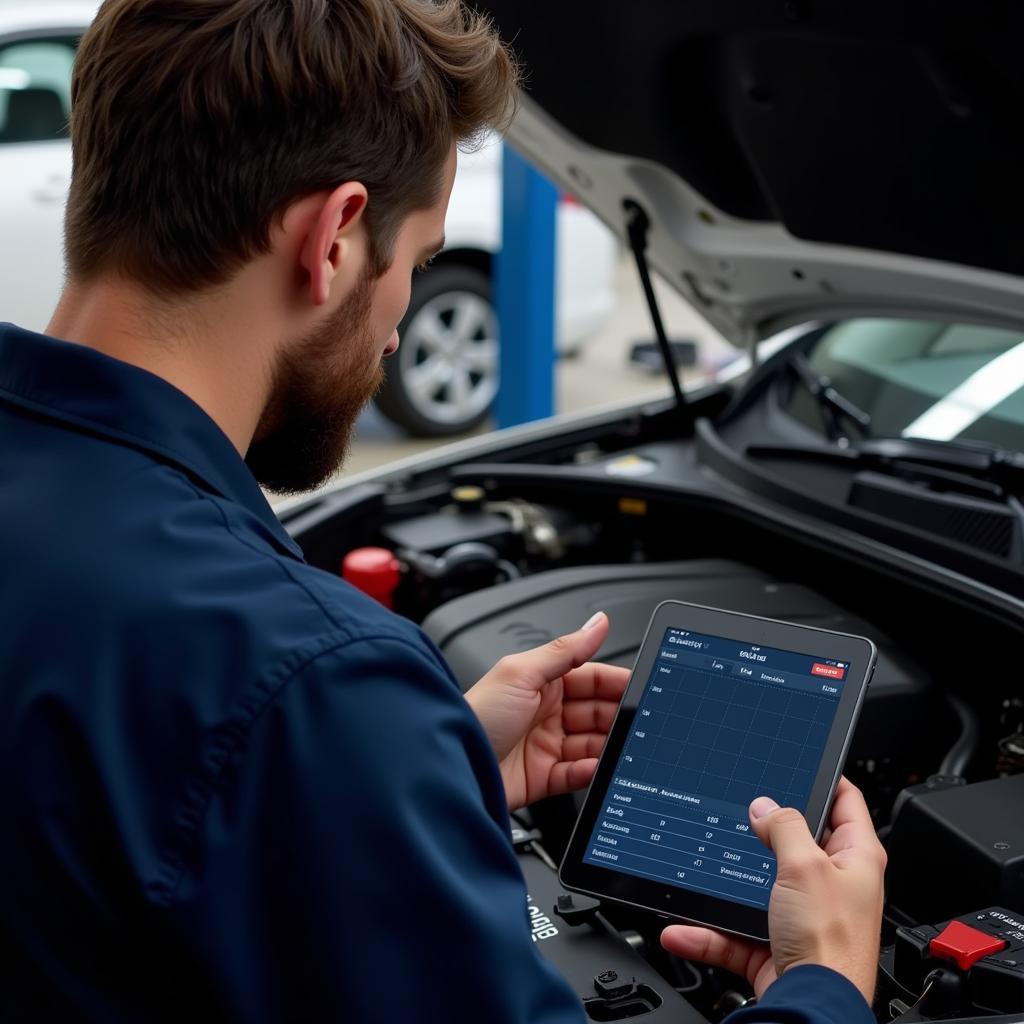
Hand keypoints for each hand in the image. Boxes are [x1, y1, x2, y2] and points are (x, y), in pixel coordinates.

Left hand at [464, 612, 628, 809]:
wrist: (450, 769)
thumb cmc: (474, 717)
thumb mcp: (521, 673)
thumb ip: (565, 650)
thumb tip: (598, 623)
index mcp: (541, 681)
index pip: (590, 678)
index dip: (616, 683)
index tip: (642, 688)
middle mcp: (544, 711)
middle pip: (595, 712)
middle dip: (616, 716)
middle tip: (638, 723)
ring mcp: (544, 745)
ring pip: (591, 743)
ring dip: (608, 746)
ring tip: (623, 748)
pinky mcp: (541, 777)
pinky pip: (577, 774)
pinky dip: (591, 772)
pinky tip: (598, 768)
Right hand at [661, 777, 885, 1003]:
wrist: (811, 1010)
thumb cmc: (830, 945)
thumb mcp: (804, 866)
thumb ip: (783, 827)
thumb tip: (766, 805)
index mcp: (855, 859)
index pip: (845, 802)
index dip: (824, 778)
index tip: (797, 762)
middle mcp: (832, 885)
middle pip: (794, 841)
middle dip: (761, 830)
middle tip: (738, 810)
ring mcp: (802, 915)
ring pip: (755, 885)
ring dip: (724, 883)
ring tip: (700, 867)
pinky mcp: (774, 945)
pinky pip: (733, 929)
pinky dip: (706, 930)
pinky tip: (682, 927)